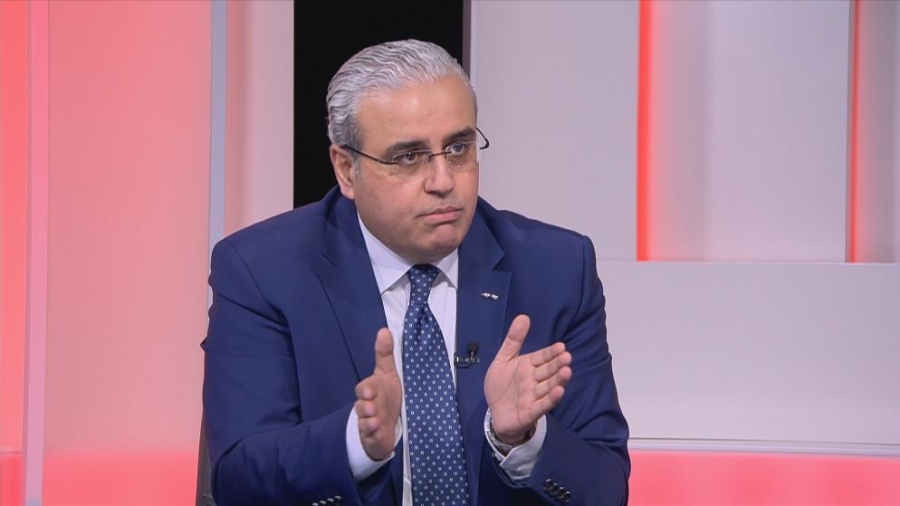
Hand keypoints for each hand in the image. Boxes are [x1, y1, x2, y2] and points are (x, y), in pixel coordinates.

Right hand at [354, 328, 401, 459]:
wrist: (387, 424)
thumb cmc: (386, 396)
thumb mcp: (387, 374)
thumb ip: (384, 354)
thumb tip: (384, 331)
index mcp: (371, 391)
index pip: (364, 389)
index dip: (365, 390)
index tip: (369, 391)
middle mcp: (368, 407)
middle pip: (362, 407)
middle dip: (365, 407)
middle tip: (371, 406)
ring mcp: (369, 423)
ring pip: (366, 423)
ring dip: (370, 422)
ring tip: (375, 421)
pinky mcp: (373, 438)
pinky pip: (372, 438)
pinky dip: (375, 436)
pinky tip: (380, 433)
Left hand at [484, 314, 571, 444]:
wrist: (494, 413)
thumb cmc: (502, 386)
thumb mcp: (503, 359)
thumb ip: (513, 340)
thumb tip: (523, 317)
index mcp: (528, 366)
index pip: (542, 357)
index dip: (551, 353)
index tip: (561, 346)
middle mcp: (534, 381)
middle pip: (548, 371)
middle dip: (557, 364)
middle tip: (567, 357)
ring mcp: (533, 397)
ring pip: (548, 387)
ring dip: (558, 380)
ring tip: (567, 372)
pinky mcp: (530, 413)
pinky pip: (541, 405)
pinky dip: (550, 399)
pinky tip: (559, 392)